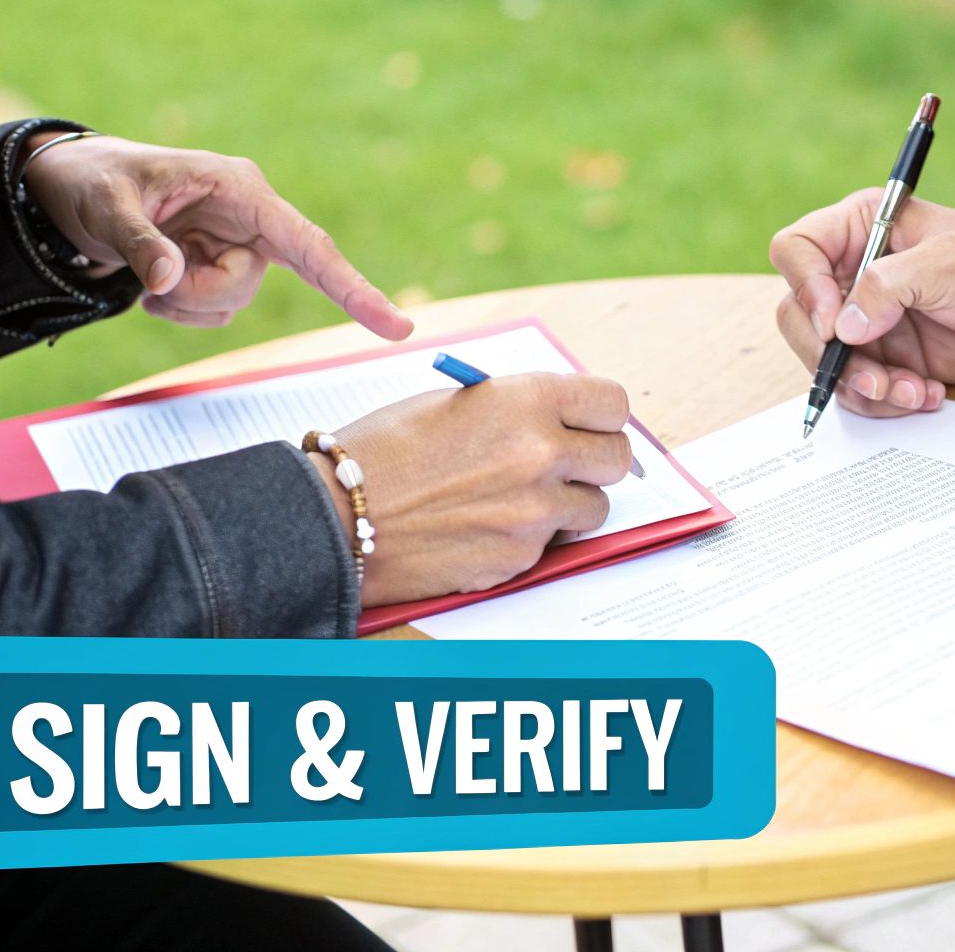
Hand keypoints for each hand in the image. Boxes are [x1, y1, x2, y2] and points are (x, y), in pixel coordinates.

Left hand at [22, 133, 412, 338]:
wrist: (68, 191)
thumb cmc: (91, 182)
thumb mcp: (105, 207)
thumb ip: (140, 244)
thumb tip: (171, 279)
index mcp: (240, 188)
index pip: (309, 246)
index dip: (353, 288)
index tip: (396, 327)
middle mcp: (250, 217)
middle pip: (255, 283)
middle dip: (202, 294)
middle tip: (151, 285)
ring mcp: (237, 244)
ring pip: (235, 302)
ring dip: (187, 304)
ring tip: (147, 279)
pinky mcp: (222, 266)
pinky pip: (218, 311)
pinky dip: (182, 309)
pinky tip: (155, 285)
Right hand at [310, 373, 633, 607]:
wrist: (338, 514)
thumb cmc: (386, 450)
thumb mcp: (458, 402)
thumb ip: (519, 407)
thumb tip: (564, 419)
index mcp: (527, 399)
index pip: (612, 402)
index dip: (603, 416)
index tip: (593, 424)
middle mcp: (542, 452)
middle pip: (617, 458)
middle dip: (596, 461)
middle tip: (570, 464)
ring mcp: (536, 509)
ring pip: (594, 507)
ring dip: (569, 504)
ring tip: (521, 498)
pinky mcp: (523, 555)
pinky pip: (554, 542)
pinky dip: (533, 536)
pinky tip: (490, 524)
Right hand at [769, 188, 954, 416]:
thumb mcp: (951, 265)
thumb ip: (891, 286)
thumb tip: (842, 327)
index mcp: (861, 229)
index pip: (797, 249)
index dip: (805, 286)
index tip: (833, 321)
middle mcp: (852, 274)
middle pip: (798, 316)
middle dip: (830, 355)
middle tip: (872, 377)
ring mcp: (865, 321)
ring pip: (825, 361)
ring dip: (863, 386)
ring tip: (912, 390)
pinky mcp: (884, 359)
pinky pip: (858, 390)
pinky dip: (887, 401)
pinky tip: (927, 394)